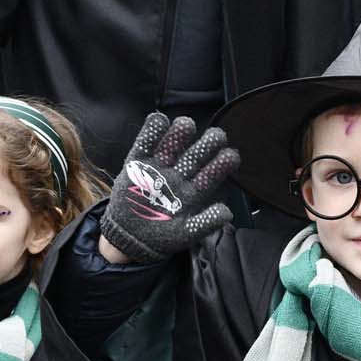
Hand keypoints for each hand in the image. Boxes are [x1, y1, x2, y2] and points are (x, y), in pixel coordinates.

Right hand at [99, 112, 239, 264]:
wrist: (129, 240)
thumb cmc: (160, 238)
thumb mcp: (185, 234)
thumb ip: (205, 223)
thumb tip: (227, 212)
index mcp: (192, 192)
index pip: (210, 175)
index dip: (221, 165)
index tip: (231, 156)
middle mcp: (178, 176)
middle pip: (194, 156)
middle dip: (206, 145)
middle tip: (217, 135)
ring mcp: (158, 169)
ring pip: (172, 147)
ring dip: (179, 135)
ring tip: (187, 125)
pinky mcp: (136, 165)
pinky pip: (144, 145)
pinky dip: (150, 133)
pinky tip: (158, 120)